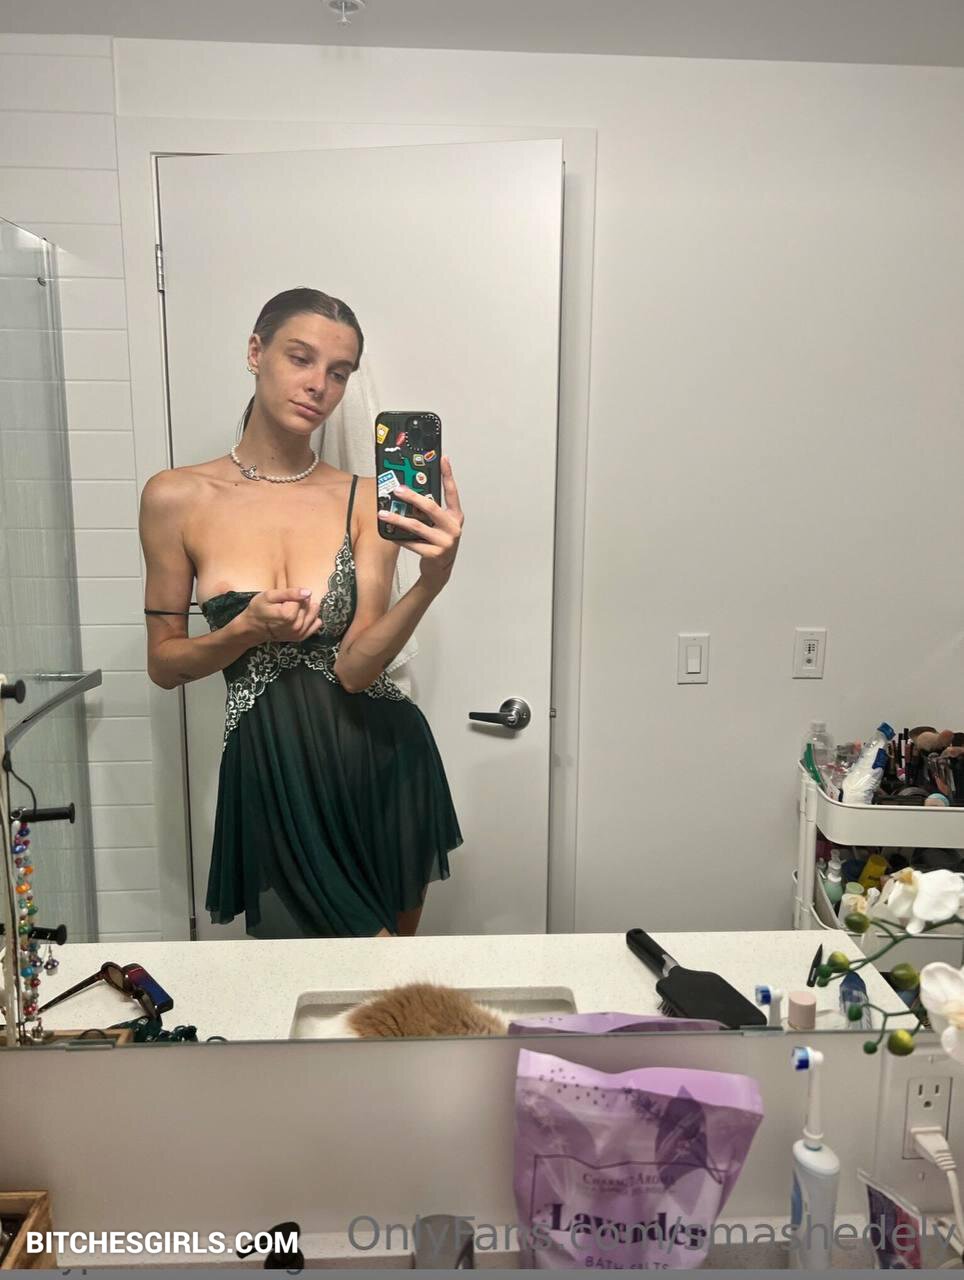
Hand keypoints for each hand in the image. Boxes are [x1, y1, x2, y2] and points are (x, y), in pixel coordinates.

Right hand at [243, 588, 322, 643]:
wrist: (254, 627)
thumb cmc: (259, 610)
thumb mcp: (269, 596)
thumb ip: (289, 593)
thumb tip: (308, 592)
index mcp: (287, 616)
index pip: (302, 598)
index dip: (293, 596)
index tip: (283, 600)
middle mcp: (296, 627)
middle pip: (308, 606)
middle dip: (300, 602)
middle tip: (286, 604)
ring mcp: (299, 633)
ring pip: (314, 613)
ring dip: (306, 609)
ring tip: (292, 609)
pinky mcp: (301, 637)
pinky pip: (316, 623)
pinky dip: (311, 617)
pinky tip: (300, 616)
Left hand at [377, 456, 463, 593]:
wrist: (440, 570)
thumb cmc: (438, 542)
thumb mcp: (439, 525)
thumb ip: (430, 512)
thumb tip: (408, 493)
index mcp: (456, 517)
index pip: (452, 492)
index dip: (448, 475)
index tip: (443, 459)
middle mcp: (453, 528)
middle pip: (431, 507)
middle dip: (412, 497)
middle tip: (397, 490)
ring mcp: (445, 542)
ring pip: (417, 526)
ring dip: (398, 519)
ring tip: (383, 514)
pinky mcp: (434, 554)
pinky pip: (412, 543)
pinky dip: (399, 537)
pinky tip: (389, 533)